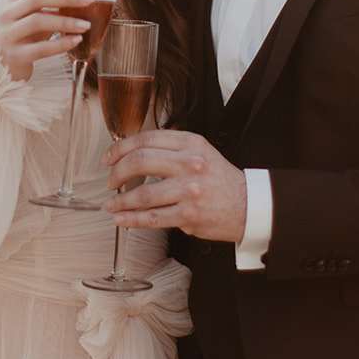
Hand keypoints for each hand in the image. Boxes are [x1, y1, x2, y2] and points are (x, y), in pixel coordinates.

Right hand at [0, 0, 92, 81]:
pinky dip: (60, 44)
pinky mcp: (15, 56)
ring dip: (65, 21)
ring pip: (38, 21)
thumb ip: (52, 4)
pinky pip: (40, 49)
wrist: (0, 66)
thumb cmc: (23, 37)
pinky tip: (76, 41)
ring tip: (86, 25)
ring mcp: (9, 34)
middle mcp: (8, 13)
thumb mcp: (34, 16)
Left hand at [104, 130, 246, 242]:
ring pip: (142, 194)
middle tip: (110, 181)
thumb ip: (171, 148)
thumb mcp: (200, 151)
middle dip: (117, 173)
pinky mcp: (189, 215)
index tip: (109, 158)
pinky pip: (152, 218)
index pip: (146, 139)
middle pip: (139, 162)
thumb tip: (131, 153)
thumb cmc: (219, 179)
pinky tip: (120, 219)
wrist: (249, 205)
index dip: (121, 148)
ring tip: (111, 205)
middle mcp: (190, 163)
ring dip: (120, 201)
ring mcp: (189, 190)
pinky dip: (131, 219)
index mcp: (190, 143)